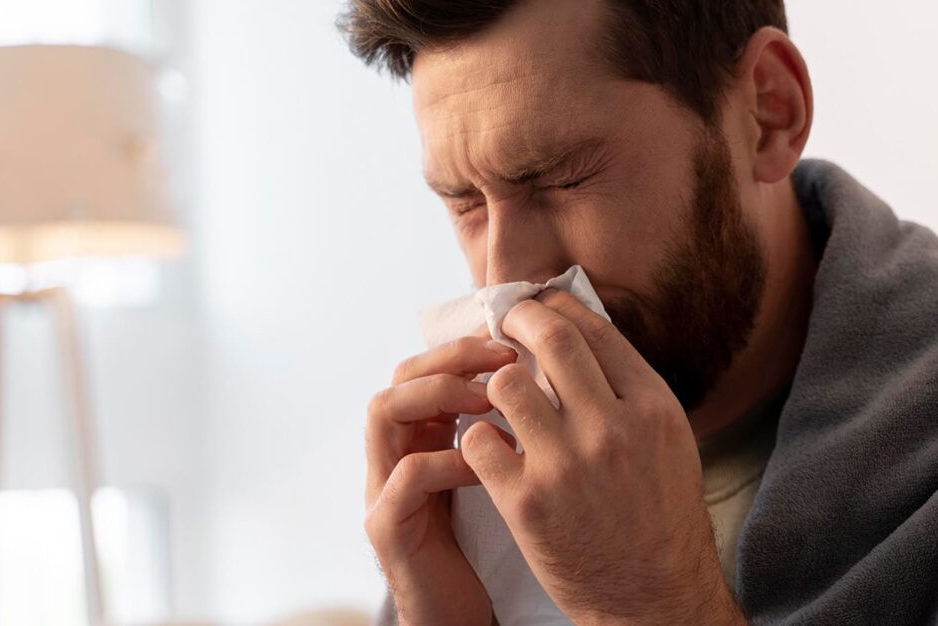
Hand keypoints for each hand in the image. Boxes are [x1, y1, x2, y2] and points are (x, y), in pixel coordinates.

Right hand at [365, 331, 517, 625]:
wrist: (460, 616)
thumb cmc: (491, 541)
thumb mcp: (503, 472)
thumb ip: (509, 427)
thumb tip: (555, 373)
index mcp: (423, 436)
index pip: (428, 363)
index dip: (467, 345)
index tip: (516, 339)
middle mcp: (394, 453)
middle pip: (401, 374)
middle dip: (453, 357)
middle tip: (505, 358)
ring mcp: (382, 487)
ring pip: (384, 409)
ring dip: (440, 393)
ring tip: (490, 401)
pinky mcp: (387, 526)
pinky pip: (409, 474)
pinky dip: (450, 459)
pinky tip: (494, 462)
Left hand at [459, 289, 742, 624]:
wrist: (654, 599)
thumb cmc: (660, 519)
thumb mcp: (667, 442)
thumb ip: (628, 391)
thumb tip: (583, 335)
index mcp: (652, 407)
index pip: (594, 330)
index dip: (556, 306)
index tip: (537, 303)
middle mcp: (613, 428)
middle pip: (550, 340)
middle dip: (518, 321)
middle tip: (504, 324)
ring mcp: (567, 465)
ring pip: (505, 385)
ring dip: (494, 385)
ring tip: (496, 397)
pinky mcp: (527, 502)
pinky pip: (479, 440)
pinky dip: (478, 439)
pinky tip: (489, 448)